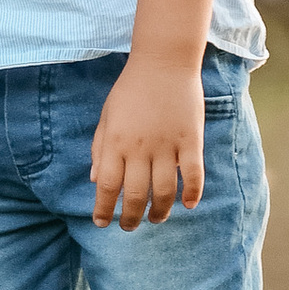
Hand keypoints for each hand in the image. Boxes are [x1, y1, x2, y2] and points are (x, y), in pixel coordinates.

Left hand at [90, 55, 205, 228]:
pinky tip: (187, 205)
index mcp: (115, 142)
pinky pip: (194, 175)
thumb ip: (99, 148)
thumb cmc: (130, 90)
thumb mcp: (107, 116)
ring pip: (165, 191)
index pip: (106, 185)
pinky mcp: (191, 140)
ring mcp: (167, 145)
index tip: (102, 223)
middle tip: (129, 227)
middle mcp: (140, 148)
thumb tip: (94, 180)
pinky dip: (192, 194)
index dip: (103, 209)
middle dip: (131, 218)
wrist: (163, 62)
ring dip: (160, 211)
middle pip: (136, 195)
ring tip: (156, 219)